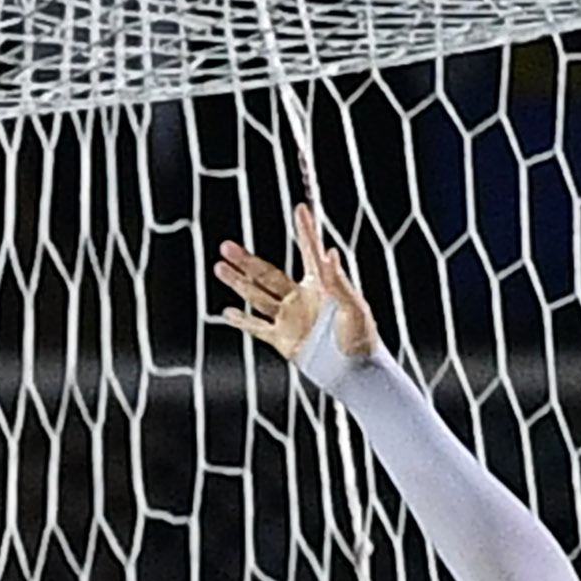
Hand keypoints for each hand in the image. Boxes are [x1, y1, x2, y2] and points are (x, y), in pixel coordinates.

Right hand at [214, 203, 378, 369]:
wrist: (353, 372)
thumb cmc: (361, 338)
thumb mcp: (354, 308)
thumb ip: (338, 282)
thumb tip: (329, 253)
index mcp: (321, 285)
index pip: (310, 251)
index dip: (305, 230)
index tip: (301, 208)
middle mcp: (301, 296)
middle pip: (267, 274)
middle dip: (245, 260)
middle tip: (226, 246)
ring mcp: (289, 317)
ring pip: (257, 296)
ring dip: (237, 282)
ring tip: (219, 267)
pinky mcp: (282, 339)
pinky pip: (257, 327)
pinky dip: (242, 320)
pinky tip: (227, 311)